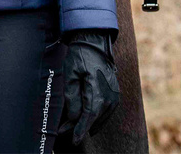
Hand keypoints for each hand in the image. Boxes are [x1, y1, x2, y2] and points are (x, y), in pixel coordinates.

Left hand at [58, 30, 119, 144]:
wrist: (95, 41)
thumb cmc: (80, 55)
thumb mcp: (70, 73)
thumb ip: (72, 96)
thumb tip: (74, 117)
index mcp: (98, 90)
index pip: (89, 116)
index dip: (80, 130)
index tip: (73, 140)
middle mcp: (110, 96)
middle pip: (94, 119)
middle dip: (80, 126)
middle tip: (65, 131)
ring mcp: (114, 95)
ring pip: (101, 117)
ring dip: (88, 123)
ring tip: (72, 126)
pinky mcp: (115, 94)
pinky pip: (106, 112)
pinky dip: (97, 117)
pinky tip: (87, 120)